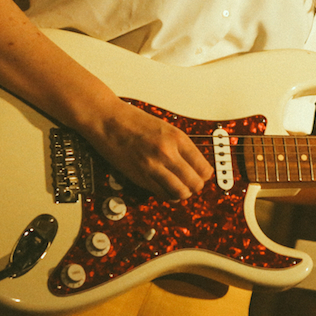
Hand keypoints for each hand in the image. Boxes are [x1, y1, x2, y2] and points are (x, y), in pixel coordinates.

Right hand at [91, 100, 213, 200]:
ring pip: (180, 192)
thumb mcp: (166, 128)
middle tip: (193, 184)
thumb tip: (194, 164)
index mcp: (177, 138)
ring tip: (181, 189)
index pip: (203, 167)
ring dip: (183, 194)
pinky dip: (168, 195)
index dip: (205, 175)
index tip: (203, 175)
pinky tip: (167, 190)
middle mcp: (167, 153)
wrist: (109, 121)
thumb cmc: (134, 121)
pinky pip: (161, 194)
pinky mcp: (140, 177)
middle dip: (196, 186)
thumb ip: (181, 145)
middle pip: (194, 183)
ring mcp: (153, 166)